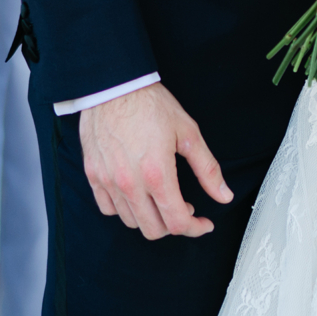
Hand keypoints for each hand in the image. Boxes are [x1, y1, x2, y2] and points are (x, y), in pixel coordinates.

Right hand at [79, 83, 232, 239]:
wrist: (114, 85)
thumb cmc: (150, 104)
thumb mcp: (188, 133)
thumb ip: (207, 169)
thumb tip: (223, 195)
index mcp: (157, 174)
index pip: (177, 222)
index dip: (196, 229)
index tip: (204, 224)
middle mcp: (130, 183)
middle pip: (154, 230)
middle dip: (175, 225)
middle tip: (185, 210)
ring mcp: (108, 181)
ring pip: (131, 222)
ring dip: (151, 218)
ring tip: (161, 199)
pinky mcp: (93, 175)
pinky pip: (107, 208)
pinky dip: (124, 209)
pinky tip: (137, 195)